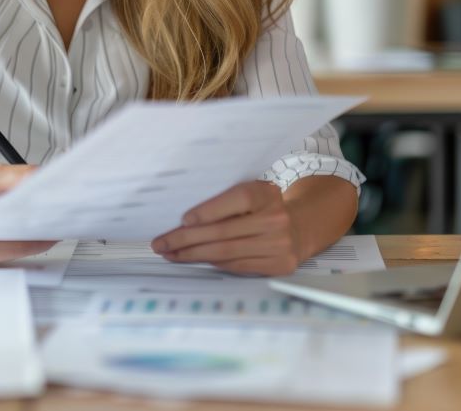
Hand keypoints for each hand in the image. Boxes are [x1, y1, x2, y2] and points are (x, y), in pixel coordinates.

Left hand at [150, 181, 301, 275]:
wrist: (300, 227)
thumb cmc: (262, 207)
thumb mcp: (249, 193)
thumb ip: (225, 202)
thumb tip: (185, 221)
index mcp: (264, 194)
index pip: (235, 201)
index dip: (207, 211)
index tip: (183, 220)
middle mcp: (275, 219)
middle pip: (223, 232)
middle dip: (186, 239)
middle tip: (160, 243)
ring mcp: (279, 245)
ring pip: (226, 253)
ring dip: (193, 255)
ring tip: (170, 254)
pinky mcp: (278, 265)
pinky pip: (236, 266)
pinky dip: (212, 263)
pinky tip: (194, 260)